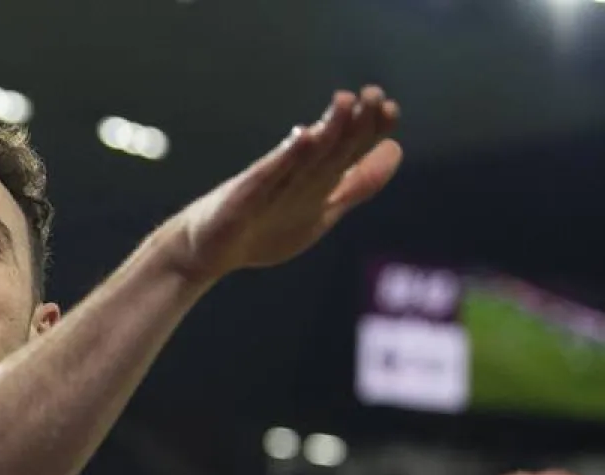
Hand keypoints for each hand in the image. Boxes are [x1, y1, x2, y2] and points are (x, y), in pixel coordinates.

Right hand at [166, 86, 402, 283]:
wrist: (209, 249)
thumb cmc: (263, 228)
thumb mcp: (322, 208)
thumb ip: (357, 183)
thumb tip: (395, 150)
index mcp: (317, 179)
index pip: (349, 150)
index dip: (371, 129)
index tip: (391, 110)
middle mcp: (295, 176)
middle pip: (331, 148)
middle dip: (354, 122)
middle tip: (374, 95)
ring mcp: (269, 184)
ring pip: (305, 156)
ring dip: (327, 129)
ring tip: (345, 102)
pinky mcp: (245, 194)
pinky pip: (269, 174)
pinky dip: (288, 157)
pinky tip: (304, 137)